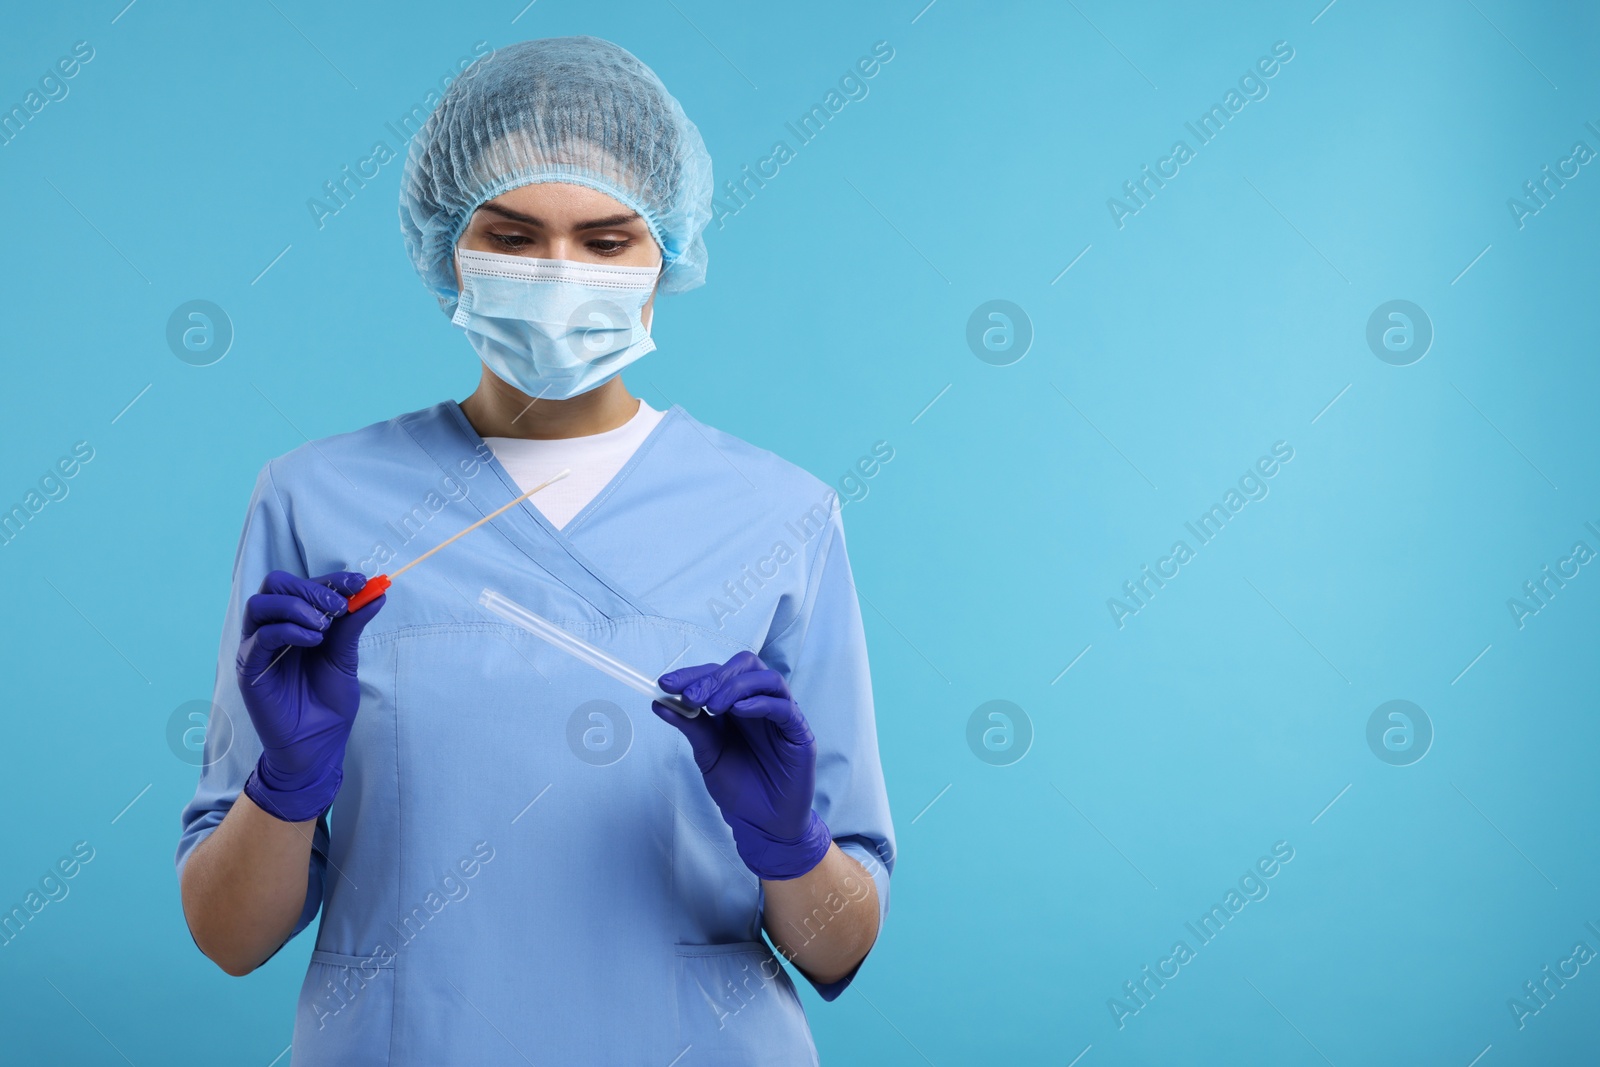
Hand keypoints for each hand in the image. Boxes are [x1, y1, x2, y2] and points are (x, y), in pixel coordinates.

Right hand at [235, 570, 383, 822]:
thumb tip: (377, 592)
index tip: (360, 582)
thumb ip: (352, 625)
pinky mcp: (249, 668)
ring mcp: (257, 647)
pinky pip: (261, 636)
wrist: (318, 744)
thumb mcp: (345, 657)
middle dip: (311, 587)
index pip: (304, 584)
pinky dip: (288, 630)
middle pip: (276, 585)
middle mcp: (273, 629)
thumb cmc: (329, 703)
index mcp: (296, 622)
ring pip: (261, 604)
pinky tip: (314, 641)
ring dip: (297, 606)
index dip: (332, 579)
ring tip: (324, 627)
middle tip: (339, 606)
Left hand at [654, 652, 831, 880]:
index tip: (665, 684)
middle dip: (714, 676)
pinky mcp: (799, 733)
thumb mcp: (708, 754)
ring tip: (713, 704)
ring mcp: (782, 716)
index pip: (718, 674)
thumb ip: (691, 726)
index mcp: (737, 705)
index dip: (692, 674)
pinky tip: (739, 711)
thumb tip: (659, 702)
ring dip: (735, 686)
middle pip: (745, 666)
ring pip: (768, 679)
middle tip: (690, 696)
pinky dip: (760, 703)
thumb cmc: (739, 788)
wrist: (762, 824)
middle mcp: (760, 704)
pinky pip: (784, 707)